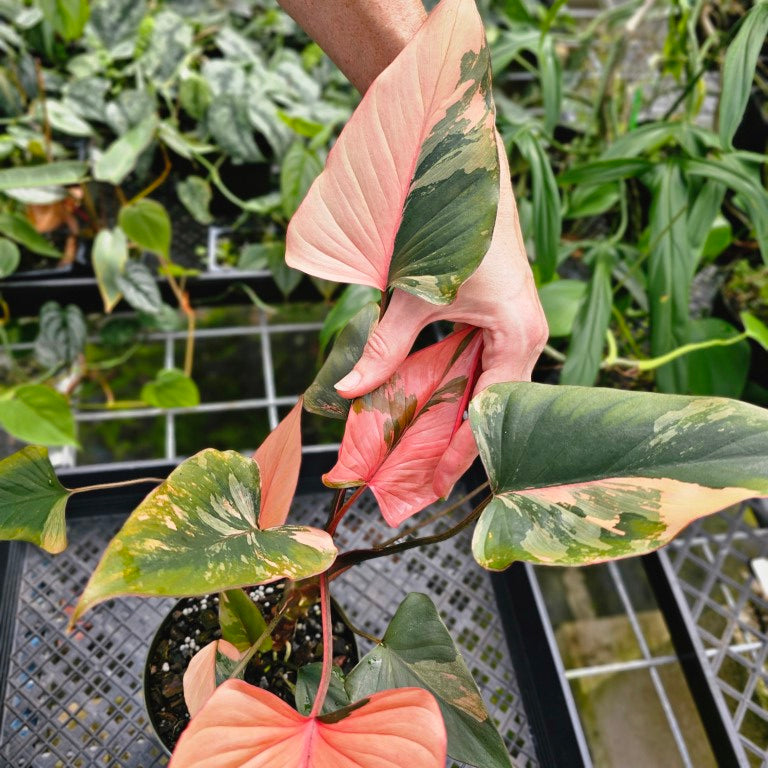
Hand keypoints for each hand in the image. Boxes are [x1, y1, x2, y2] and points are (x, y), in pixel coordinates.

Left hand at [334, 143, 548, 497]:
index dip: (457, 453)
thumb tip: (349, 388)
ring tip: (418, 455)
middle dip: (451, 445)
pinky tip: (424, 409)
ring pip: (479, 390)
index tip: (431, 485)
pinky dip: (448, 387)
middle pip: (486, 408)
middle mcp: (524, 340)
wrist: (471, 173)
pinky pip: (474, 365)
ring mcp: (513, 330)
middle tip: (418, 481)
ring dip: (449, 419)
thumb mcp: (417, 296)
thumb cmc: (456, 229)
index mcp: (518, 338)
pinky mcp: (498, 320)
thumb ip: (385, 346)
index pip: (487, 414)